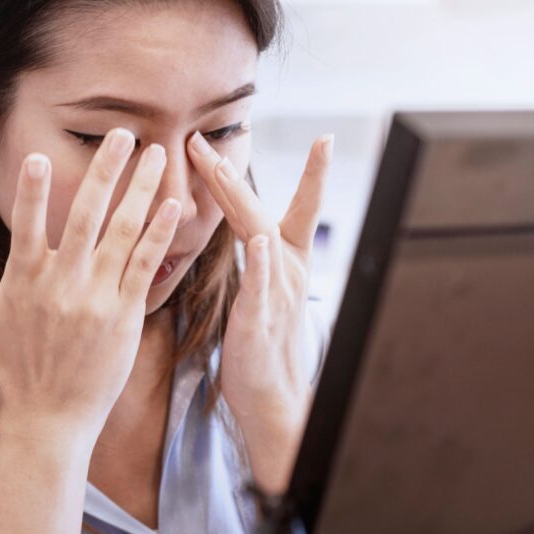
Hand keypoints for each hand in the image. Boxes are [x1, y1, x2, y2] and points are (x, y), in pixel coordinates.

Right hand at [0, 128, 180, 443]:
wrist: (50, 415)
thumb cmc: (10, 360)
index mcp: (23, 279)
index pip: (25, 224)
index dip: (32, 190)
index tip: (39, 154)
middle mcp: (61, 285)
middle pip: (86, 216)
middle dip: (106, 170)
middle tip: (124, 132)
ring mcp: (96, 299)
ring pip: (123, 233)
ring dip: (141, 190)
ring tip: (157, 154)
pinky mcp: (124, 315)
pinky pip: (144, 266)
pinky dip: (159, 234)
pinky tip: (173, 204)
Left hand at [186, 130, 333, 492]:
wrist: (271, 395)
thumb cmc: (261, 342)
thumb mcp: (263, 291)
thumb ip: (258, 258)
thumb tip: (251, 229)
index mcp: (286, 262)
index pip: (297, 208)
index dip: (313, 174)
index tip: (327, 138)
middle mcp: (287, 270)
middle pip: (261, 210)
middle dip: (231, 174)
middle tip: (206, 141)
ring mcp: (276, 292)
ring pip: (260, 236)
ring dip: (240, 201)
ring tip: (222, 170)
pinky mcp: (260, 319)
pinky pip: (261, 285)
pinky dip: (261, 262)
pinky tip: (259, 241)